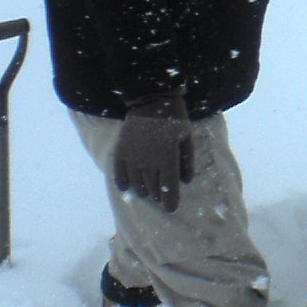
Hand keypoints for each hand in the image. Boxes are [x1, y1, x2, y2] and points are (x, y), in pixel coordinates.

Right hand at [113, 93, 193, 213]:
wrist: (151, 98)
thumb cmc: (174, 117)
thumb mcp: (187, 136)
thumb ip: (187, 160)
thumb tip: (186, 181)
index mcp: (168, 157)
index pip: (169, 188)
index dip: (170, 202)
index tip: (171, 208)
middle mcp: (149, 160)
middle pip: (153, 188)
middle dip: (159, 196)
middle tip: (161, 196)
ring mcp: (133, 156)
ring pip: (137, 184)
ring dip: (143, 190)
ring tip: (148, 191)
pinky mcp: (121, 150)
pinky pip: (119, 172)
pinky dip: (122, 182)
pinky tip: (126, 187)